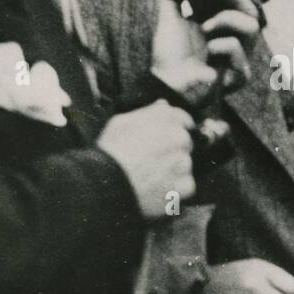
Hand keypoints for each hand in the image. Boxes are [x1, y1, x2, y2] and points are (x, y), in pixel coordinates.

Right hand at [97, 100, 194, 218]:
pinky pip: (186, 185)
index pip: (181, 118)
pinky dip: (175, 188)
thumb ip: (147, 113)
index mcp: (167, 119)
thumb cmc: (111, 152)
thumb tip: (163, 105)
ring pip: (184, 164)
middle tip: (151, 159)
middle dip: (172, 149)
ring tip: (150, 176)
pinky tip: (156, 188)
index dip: (175, 126)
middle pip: (184, 142)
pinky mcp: (185, 185)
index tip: (168, 135)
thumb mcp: (121, 122)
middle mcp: (180, 138)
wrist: (108, 185)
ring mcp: (184, 163)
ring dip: (173, 168)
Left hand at [151, 0, 262, 101]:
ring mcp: (239, 57)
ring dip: (226, 19)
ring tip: (205, 29)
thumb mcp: (168, 19)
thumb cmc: (168, 57)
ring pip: (252, 25)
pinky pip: (237, 47)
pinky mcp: (240, 74)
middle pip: (252, 9)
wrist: (167, 83)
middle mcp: (233, 40)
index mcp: (220, 28)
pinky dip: (219, 47)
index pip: (242, 4)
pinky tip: (208, 57)